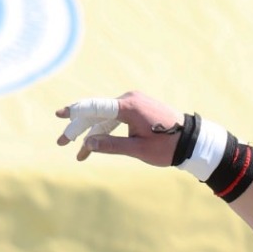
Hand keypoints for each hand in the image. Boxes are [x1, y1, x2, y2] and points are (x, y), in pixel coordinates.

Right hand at [54, 90, 183, 163]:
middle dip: (78, 128)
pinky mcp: (138, 108)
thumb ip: (111, 146)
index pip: (95, 107)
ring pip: (105, 118)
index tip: (60, 115)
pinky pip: (116, 118)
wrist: (192, 141)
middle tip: (61, 142)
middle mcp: (129, 99)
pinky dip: (106, 131)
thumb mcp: (138, 149)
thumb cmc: (167, 147)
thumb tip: (88, 144)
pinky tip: (93, 145)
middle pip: (97, 113)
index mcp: (129, 106)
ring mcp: (134, 102)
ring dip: (91, 133)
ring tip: (76, 152)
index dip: (75, 112)